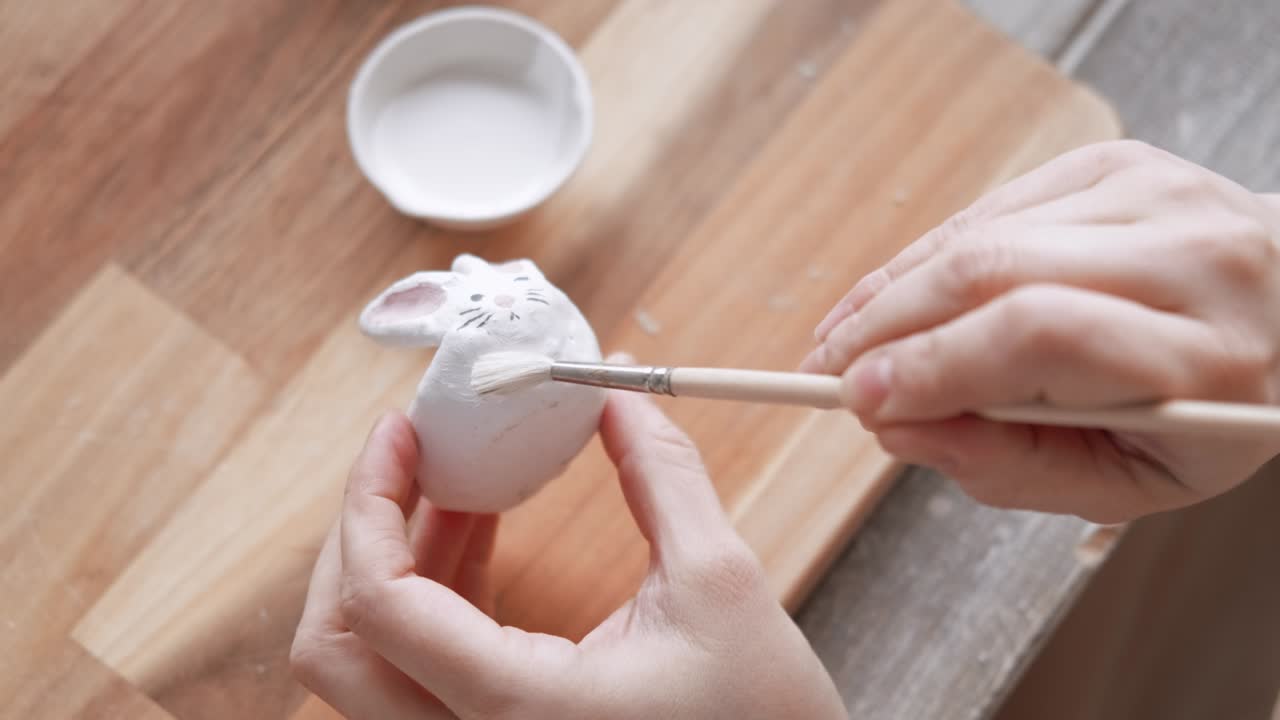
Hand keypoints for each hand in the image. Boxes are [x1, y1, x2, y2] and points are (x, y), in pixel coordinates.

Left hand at [291, 399, 845, 718]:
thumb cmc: (764, 719)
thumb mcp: (720, 582)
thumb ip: (661, 474)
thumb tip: (616, 394)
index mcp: (517, 708)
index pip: (381, 605)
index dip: (370, 503)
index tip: (401, 431)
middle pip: (336, 649)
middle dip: (360, 537)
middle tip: (412, 457)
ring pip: (370, 663)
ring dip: (398, 561)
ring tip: (462, 482)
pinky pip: (419, 671)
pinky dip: (432, 596)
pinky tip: (479, 531)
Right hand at [801, 140, 1279, 522]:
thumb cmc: (1211, 411)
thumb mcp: (1131, 480)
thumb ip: (1012, 465)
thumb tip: (897, 428)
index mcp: (1208, 354)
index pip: (1042, 338)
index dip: (933, 365)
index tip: (861, 401)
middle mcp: (1187, 256)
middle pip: (995, 272)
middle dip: (887, 323)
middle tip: (826, 370)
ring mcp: (1150, 194)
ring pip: (980, 235)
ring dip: (891, 289)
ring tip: (842, 337)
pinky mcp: (1113, 163)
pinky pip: (990, 211)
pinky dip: (926, 258)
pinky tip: (894, 296)